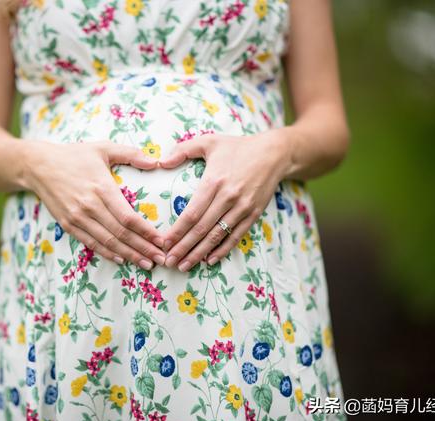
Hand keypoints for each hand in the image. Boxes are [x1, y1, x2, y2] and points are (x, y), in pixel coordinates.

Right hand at [27, 141, 166, 269]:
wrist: (38, 166)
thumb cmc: (74, 155)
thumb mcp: (103, 148)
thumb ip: (130, 154)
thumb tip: (155, 162)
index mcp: (101, 187)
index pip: (128, 216)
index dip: (146, 232)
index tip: (161, 241)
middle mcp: (89, 206)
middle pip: (121, 234)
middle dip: (143, 248)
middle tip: (161, 259)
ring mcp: (77, 218)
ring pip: (107, 242)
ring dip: (128, 255)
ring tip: (146, 264)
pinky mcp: (68, 225)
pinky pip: (91, 243)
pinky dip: (107, 253)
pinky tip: (121, 259)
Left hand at [159, 130, 289, 270]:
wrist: (274, 153)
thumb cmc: (237, 147)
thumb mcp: (208, 142)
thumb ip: (182, 150)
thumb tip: (160, 163)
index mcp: (214, 181)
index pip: (191, 213)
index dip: (177, 231)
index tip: (164, 243)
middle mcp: (228, 197)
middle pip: (201, 229)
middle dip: (183, 247)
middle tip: (169, 261)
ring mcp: (242, 208)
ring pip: (217, 236)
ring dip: (199, 253)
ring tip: (184, 266)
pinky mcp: (253, 214)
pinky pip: (236, 236)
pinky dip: (222, 250)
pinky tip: (210, 260)